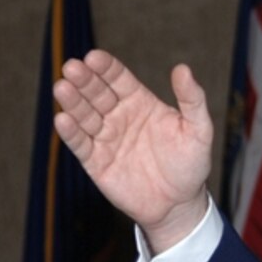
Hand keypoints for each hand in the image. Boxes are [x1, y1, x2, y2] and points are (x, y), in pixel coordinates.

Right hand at [53, 49, 214, 253]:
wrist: (179, 204)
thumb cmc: (191, 164)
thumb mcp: (199, 130)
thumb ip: (192, 100)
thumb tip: (183, 68)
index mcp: (141, 102)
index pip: (119, 79)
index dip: (106, 68)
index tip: (93, 57)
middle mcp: (119, 116)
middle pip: (97, 94)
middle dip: (84, 80)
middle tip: (72, 67)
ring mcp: (106, 138)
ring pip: (85, 116)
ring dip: (73, 102)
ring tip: (62, 88)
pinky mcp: (96, 162)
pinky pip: (81, 144)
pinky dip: (70, 133)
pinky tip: (62, 119)